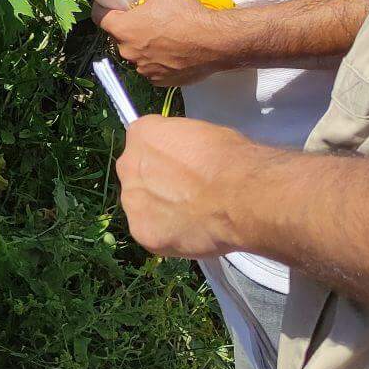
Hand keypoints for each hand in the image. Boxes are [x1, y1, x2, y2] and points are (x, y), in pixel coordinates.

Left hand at [92, 0, 234, 86]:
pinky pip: (151, 67)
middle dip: (128, 26)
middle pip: (119, 36)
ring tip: (163, 33)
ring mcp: (144, 68)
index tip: (112, 3)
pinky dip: (157, 59)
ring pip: (136, 53)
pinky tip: (172, 49)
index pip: (100, 18)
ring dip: (143, 44)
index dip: (104, 8)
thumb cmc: (185, 14)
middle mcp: (128, 52)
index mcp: (123, 29)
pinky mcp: (160, 80)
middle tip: (146, 15)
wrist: (214, 42)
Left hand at [115, 114, 266, 258]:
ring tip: (192, 215)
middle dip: (157, 183)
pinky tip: (192, 232)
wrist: (240, 198)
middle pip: (138, 174)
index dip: (166, 155)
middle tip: (186, 192)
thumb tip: (184, 158)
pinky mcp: (142, 233)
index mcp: (142, 134)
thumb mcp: (202, 133)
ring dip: (160, 210)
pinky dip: (169, 235)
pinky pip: (152, 234)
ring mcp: (132, 201)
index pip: (145, 143)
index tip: (182, 165)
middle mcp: (128, 165)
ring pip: (142, 206)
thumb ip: (180, 146)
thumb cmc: (230, 160)